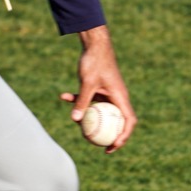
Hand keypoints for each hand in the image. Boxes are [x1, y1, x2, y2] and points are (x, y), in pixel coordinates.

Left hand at [60, 25, 134, 152]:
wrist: (94, 43)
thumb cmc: (95, 61)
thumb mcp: (88, 82)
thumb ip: (82, 101)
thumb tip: (75, 120)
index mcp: (120, 97)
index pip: (128, 121)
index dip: (124, 136)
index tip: (112, 146)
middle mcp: (117, 96)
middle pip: (118, 120)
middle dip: (111, 135)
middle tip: (102, 147)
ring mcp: (108, 93)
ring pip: (102, 111)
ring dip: (92, 119)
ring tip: (81, 130)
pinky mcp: (99, 87)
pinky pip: (90, 98)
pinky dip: (79, 99)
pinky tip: (63, 96)